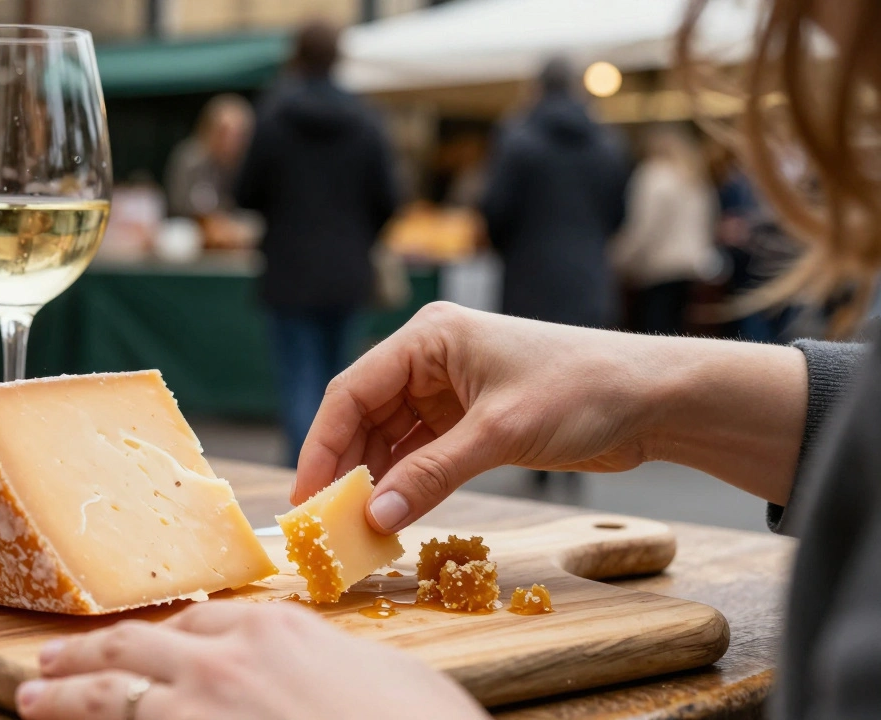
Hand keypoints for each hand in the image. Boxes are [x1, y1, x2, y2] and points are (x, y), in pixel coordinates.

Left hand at [16, 601, 487, 719]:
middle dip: (89, 655)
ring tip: (30, 697)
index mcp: (274, 629)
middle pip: (136, 648)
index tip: (140, 642)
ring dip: (62, 695)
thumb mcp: (390, 675)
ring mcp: (195, 708)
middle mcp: (224, 660)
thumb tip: (330, 676)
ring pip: (108, 695)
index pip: (201, 621)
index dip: (163, 635)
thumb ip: (336, 665)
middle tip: (52, 661)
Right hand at [295, 302, 806, 531]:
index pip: (352, 391)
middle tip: (328, 523)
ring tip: (358, 528)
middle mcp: (431, 359)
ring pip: (390, 438)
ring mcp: (450, 389)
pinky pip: (420, 452)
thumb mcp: (499, 433)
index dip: (322, 445)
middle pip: (364, 416)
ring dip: (376, 481)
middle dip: (346, 468)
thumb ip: (431, 475)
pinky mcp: (470, 419)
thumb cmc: (582, 391)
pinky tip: (395, 515)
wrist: (653, 397)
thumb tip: (375, 518)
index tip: (307, 496)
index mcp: (429, 338)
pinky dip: (406, 483)